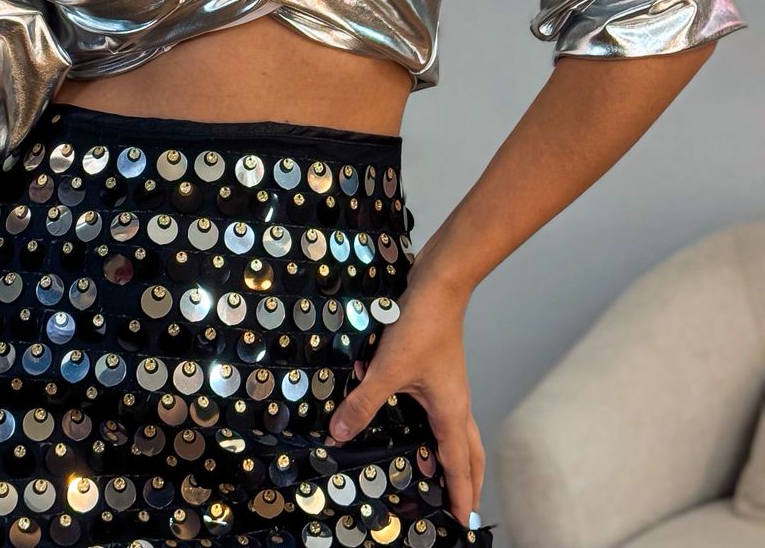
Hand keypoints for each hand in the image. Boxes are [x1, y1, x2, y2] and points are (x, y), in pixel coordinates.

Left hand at [326, 266, 484, 530]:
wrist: (439, 285)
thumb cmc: (421, 327)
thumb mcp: (386, 369)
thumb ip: (363, 403)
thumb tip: (338, 434)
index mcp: (450, 413)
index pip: (459, 465)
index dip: (461, 496)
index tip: (464, 523)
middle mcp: (456, 403)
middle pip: (470, 453)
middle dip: (468, 481)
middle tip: (463, 506)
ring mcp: (451, 386)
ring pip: (460, 431)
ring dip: (456, 455)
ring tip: (443, 471)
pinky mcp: (440, 370)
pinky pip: (447, 411)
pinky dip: (441, 429)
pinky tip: (418, 422)